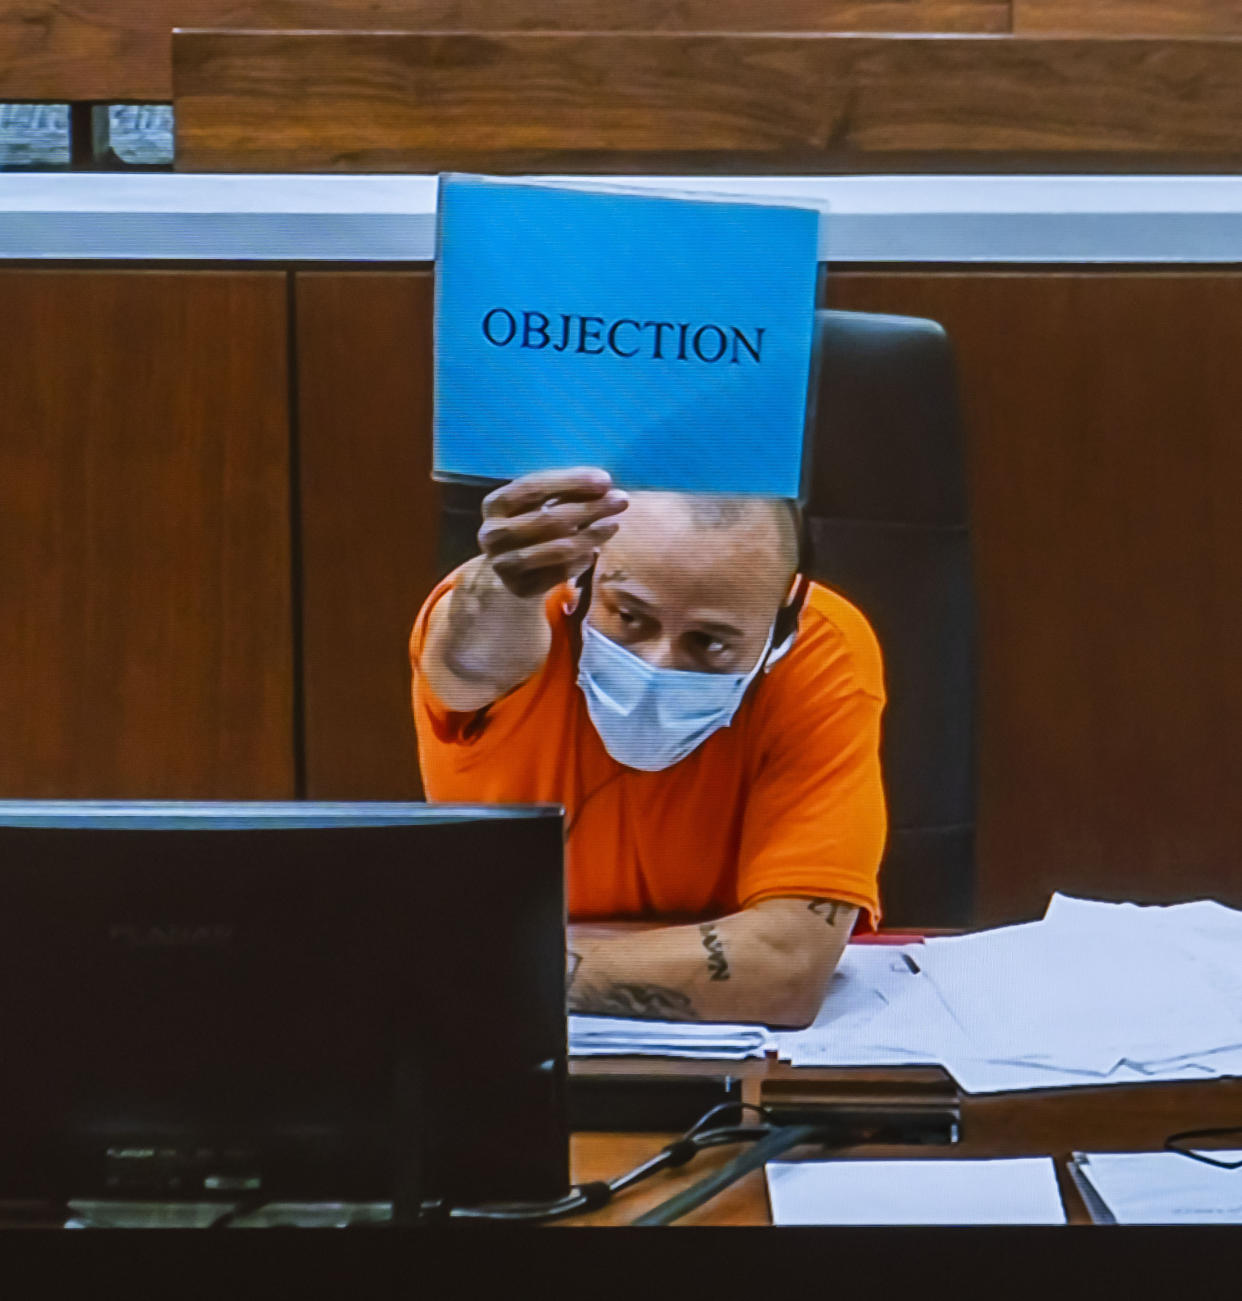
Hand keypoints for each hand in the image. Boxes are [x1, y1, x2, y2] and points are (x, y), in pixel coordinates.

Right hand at [478, 467, 628, 598]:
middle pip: (549, 519)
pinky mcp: (520, 588)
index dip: (571, 482)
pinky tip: (594, 551)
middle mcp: (492, 534)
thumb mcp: (540, 503)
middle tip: (622, 500)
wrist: (508, 566)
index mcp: (494, 504)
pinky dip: (582, 560)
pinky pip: (561, 573)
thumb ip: (566, 491)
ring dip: (592, 535)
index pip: (533, 487)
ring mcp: (504, 564)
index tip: (605, 480)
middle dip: (590, 508)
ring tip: (614, 524)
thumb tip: (603, 484)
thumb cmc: (531, 525)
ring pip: (558, 549)